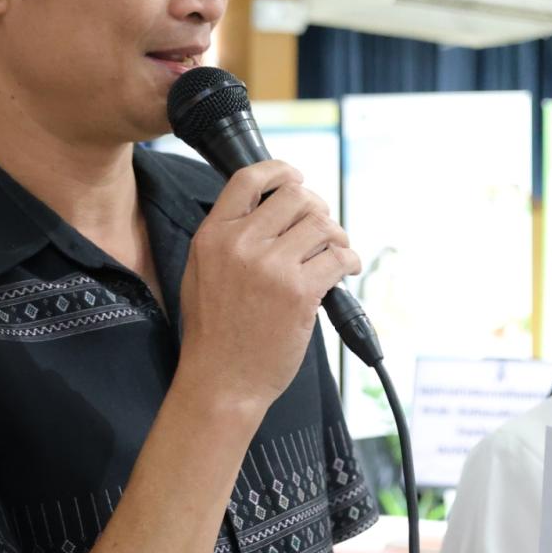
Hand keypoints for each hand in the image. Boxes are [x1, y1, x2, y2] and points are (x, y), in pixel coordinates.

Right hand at [177, 161, 360, 413]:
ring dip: (337, 237)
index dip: (281, 171)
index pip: (250, 179)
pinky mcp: (299, 292)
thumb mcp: (202, 271)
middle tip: (322, 230)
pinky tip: (345, 271)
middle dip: (317, 209)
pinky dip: (349, 261)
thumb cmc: (216, 331)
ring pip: (322, 225)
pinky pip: (339, 257)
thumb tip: (272, 206)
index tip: (296, 177)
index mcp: (213, 236)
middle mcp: (240, 244)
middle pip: (296, 197)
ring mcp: (271, 268)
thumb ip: (229, 236)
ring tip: (335, 254)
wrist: (221, 381)